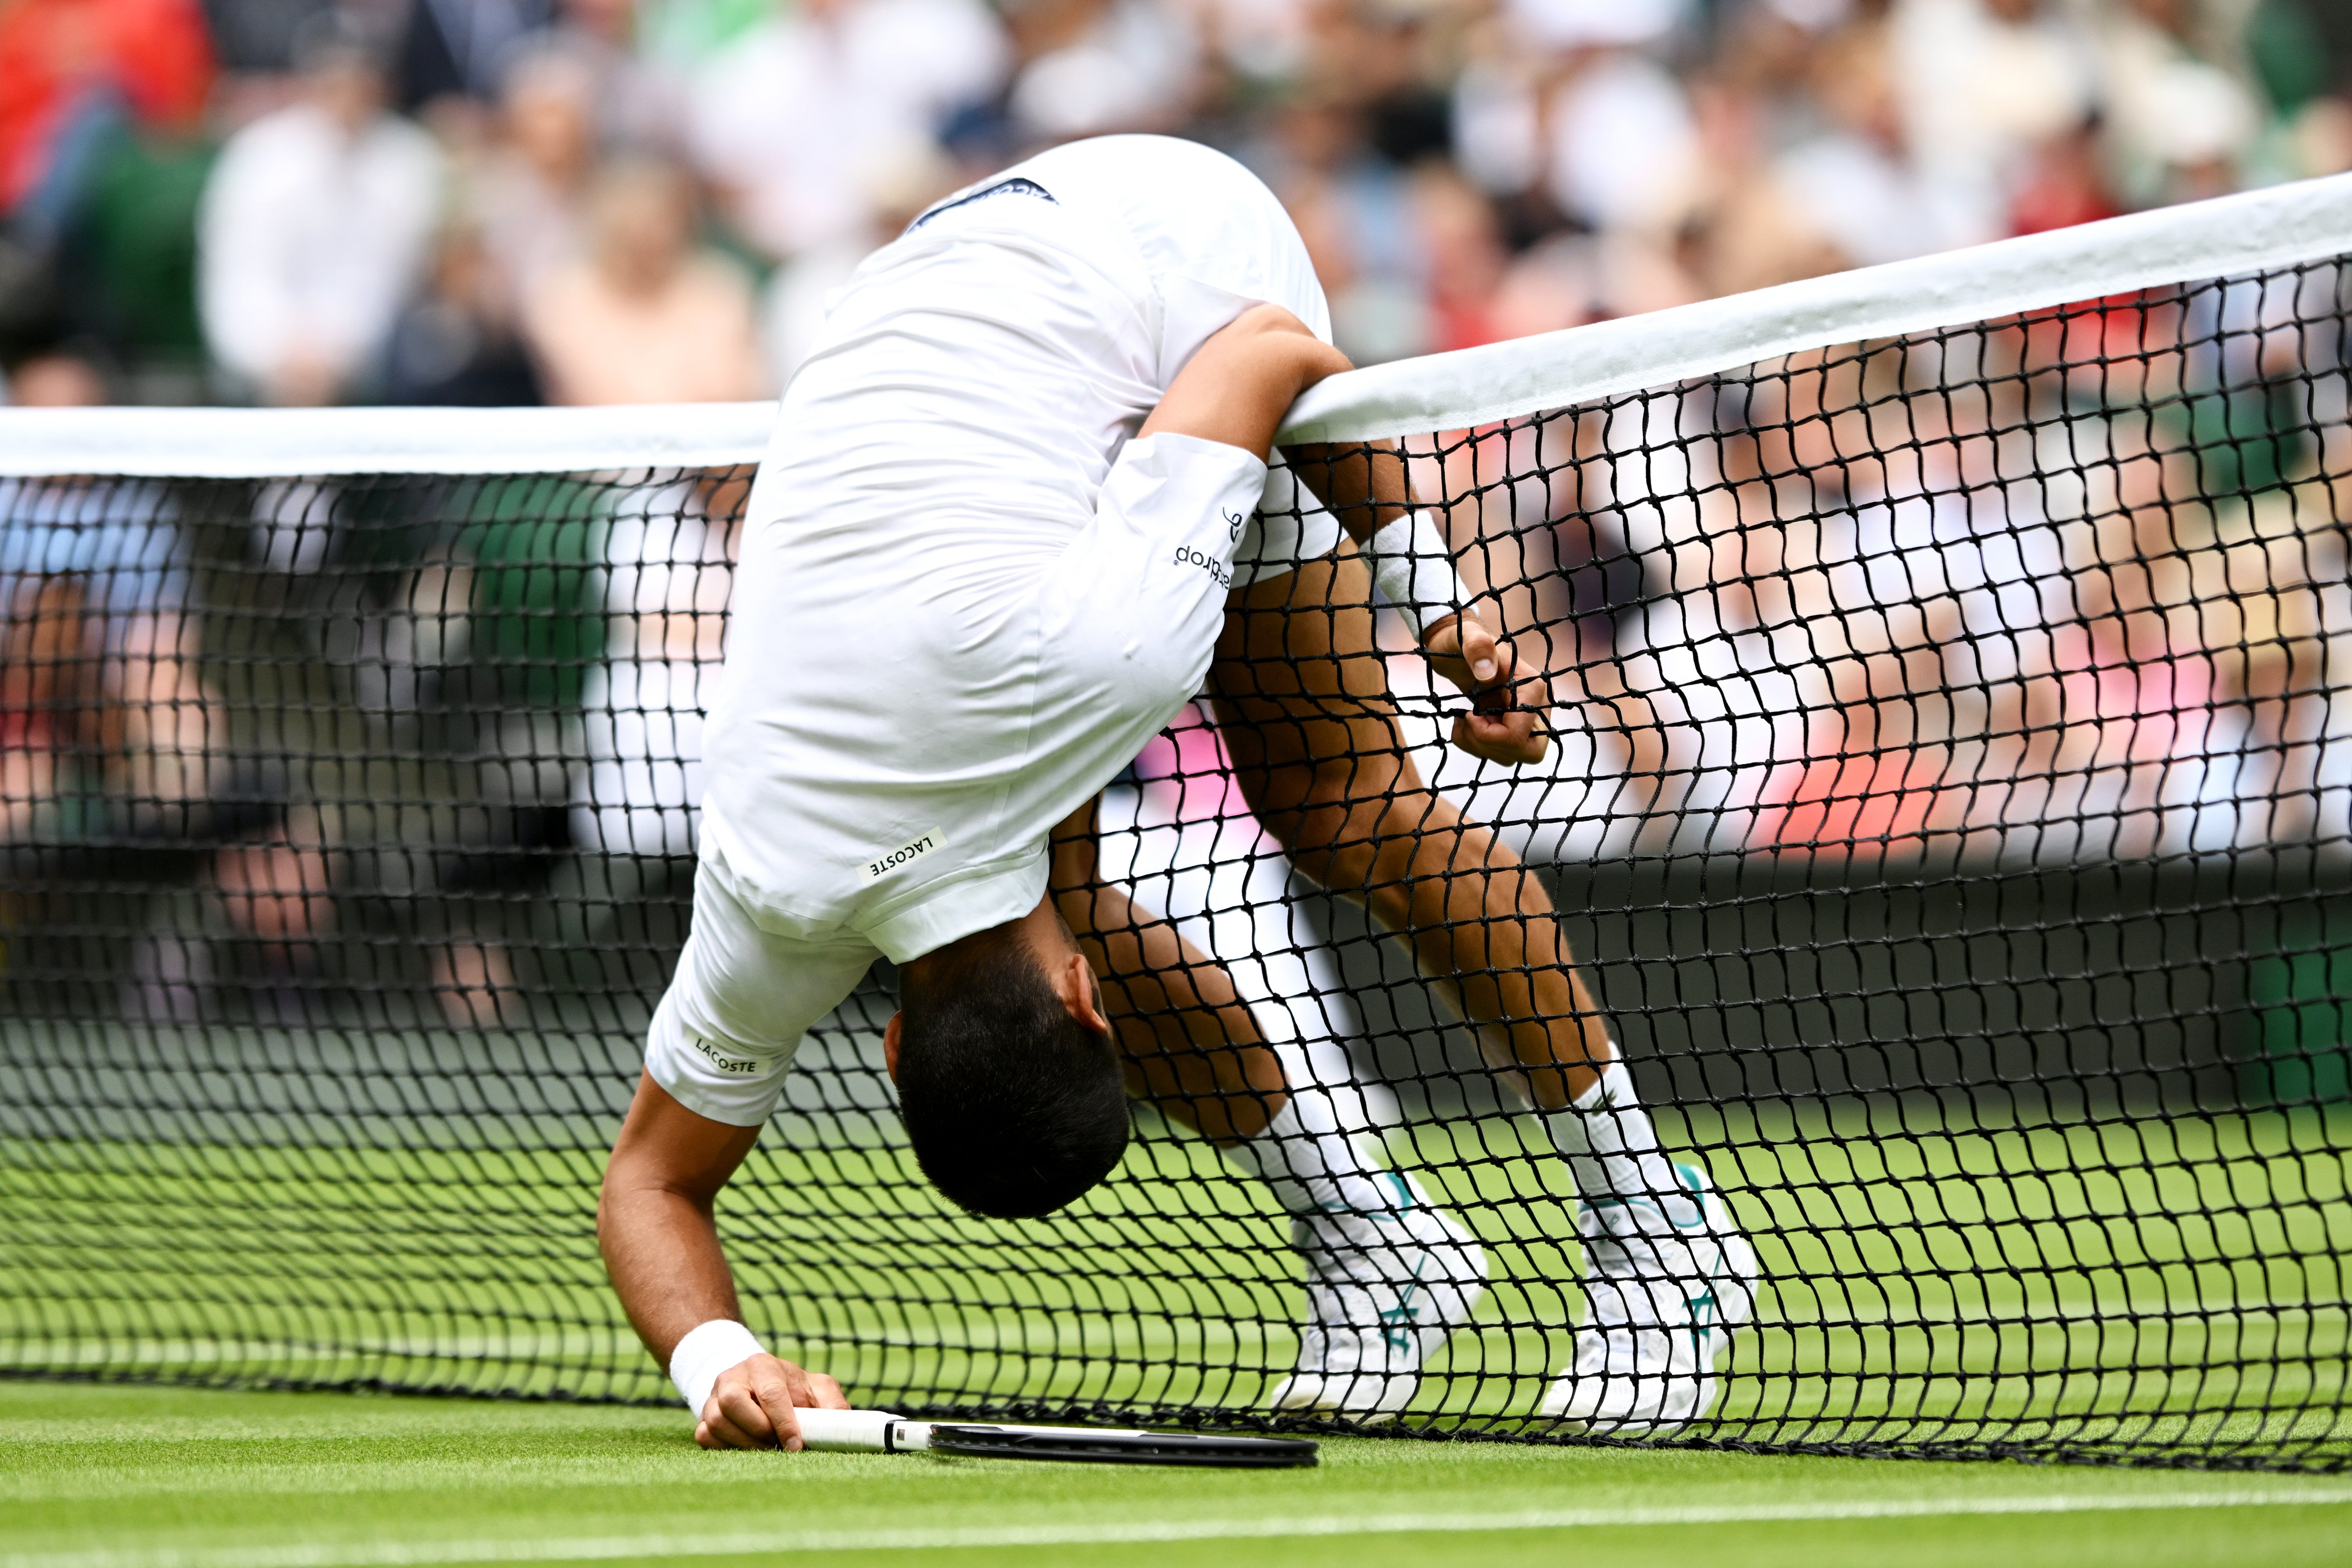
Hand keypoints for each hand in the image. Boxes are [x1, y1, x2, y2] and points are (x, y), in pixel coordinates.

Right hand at [696, 1352, 849, 1449]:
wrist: (757, 1384)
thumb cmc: (793, 1388)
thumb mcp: (817, 1387)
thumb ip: (832, 1404)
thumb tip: (843, 1427)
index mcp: (763, 1366)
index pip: (770, 1393)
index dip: (784, 1423)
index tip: (796, 1446)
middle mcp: (732, 1377)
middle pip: (734, 1403)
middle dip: (759, 1431)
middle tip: (778, 1445)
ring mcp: (713, 1397)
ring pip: (717, 1423)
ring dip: (744, 1444)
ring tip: (767, 1448)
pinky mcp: (703, 1418)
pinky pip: (705, 1437)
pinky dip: (727, 1449)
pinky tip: (747, 1449)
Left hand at [1420, 610, 1550, 765]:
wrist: (1455, 646)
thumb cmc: (1460, 641)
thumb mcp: (1464, 638)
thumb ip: (1476, 646)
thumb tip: (1486, 671)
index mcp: (1533, 686)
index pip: (1520, 732)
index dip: (1489, 734)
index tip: (1468, 714)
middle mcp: (1537, 705)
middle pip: (1531, 752)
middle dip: (1493, 746)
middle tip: (1470, 725)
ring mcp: (1527, 719)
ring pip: (1514, 756)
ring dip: (1480, 746)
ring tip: (1462, 720)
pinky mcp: (1513, 726)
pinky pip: (1503, 753)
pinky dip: (1477, 746)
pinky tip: (1464, 724)